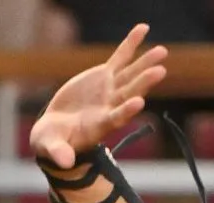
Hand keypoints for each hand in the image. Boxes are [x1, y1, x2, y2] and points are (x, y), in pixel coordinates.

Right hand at [28, 22, 167, 170]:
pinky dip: (131, 44)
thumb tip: (65, 162)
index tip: (139, 102)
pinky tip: (144, 29)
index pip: (115, 118)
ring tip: (161, 51)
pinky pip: (120, 57)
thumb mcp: (52, 147)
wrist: (56, 130)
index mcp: (99, 126)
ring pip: (129, 75)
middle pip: (129, 94)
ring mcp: (109, 91)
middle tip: (160, 71)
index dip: (126, 111)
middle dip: (143, 83)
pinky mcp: (105, 76)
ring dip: (145, 64)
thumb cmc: (53, 142)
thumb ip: (59, 153)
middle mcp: (109, 108)